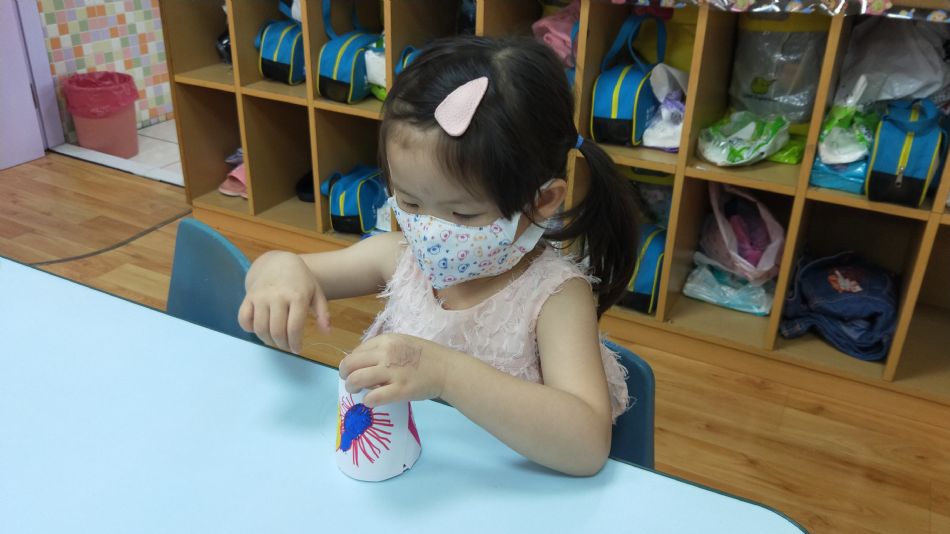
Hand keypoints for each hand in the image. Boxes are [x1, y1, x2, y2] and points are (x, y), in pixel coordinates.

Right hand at [238, 251, 329, 352]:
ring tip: (276, 341)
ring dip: (268, 341)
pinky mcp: (248, 296)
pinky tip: (259, 329)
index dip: (296, 343)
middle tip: (287, 346)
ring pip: (260, 328)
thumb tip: (326, 332)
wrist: (278, 261)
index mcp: (297, 296)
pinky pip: (243, 318)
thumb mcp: (316, 292)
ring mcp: (260, 296)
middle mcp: (277, 296)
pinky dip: (249, 329)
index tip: (298, 349)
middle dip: (283, 345)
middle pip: (277, 331)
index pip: (294, 328)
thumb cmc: (300, 280)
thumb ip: (323, 312)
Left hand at [338, 334, 452, 406]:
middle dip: (344, 374)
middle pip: (350, 364)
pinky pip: (373, 397)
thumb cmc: (426, 356)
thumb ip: (383, 350)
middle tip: (349, 382)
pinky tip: (370, 401)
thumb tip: (362, 363)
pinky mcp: (399, 390)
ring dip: (351, 387)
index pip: (356, 351)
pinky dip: (367, 401)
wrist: (447, 369)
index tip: (354, 370)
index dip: (351, 363)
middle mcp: (386, 354)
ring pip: (357, 379)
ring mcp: (392, 372)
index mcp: (386, 340)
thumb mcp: (402, 343)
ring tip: (355, 391)